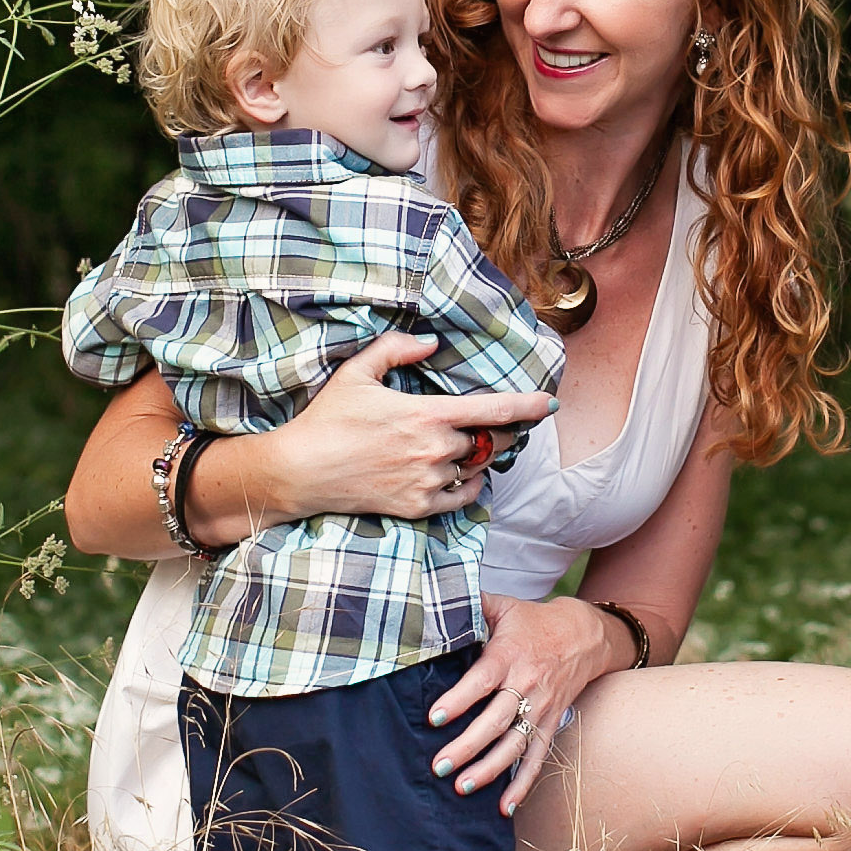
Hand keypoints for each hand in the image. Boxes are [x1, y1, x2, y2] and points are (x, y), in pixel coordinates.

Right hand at [250, 329, 555, 527]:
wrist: (301, 471)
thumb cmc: (328, 418)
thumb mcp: (358, 371)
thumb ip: (397, 349)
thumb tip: (433, 343)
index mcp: (426, 414)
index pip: (494, 410)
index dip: (528, 406)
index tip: (549, 403)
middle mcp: (434, 450)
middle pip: (490, 441)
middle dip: (504, 432)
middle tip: (504, 424)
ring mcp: (427, 481)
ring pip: (475, 468)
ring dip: (482, 457)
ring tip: (477, 447)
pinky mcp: (417, 506)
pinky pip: (462, 497)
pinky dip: (470, 485)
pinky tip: (464, 474)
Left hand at [424, 596, 624, 814]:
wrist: (585, 634)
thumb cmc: (532, 622)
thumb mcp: (504, 606)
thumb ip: (470, 603)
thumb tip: (431, 595)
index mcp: (509, 655)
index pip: (482, 681)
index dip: (459, 700)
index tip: (435, 718)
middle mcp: (526, 685)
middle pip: (496, 720)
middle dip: (468, 745)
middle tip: (440, 765)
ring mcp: (542, 709)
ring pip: (516, 745)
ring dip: (490, 770)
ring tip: (463, 788)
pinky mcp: (551, 724)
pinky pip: (538, 758)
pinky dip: (523, 785)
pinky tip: (505, 808)